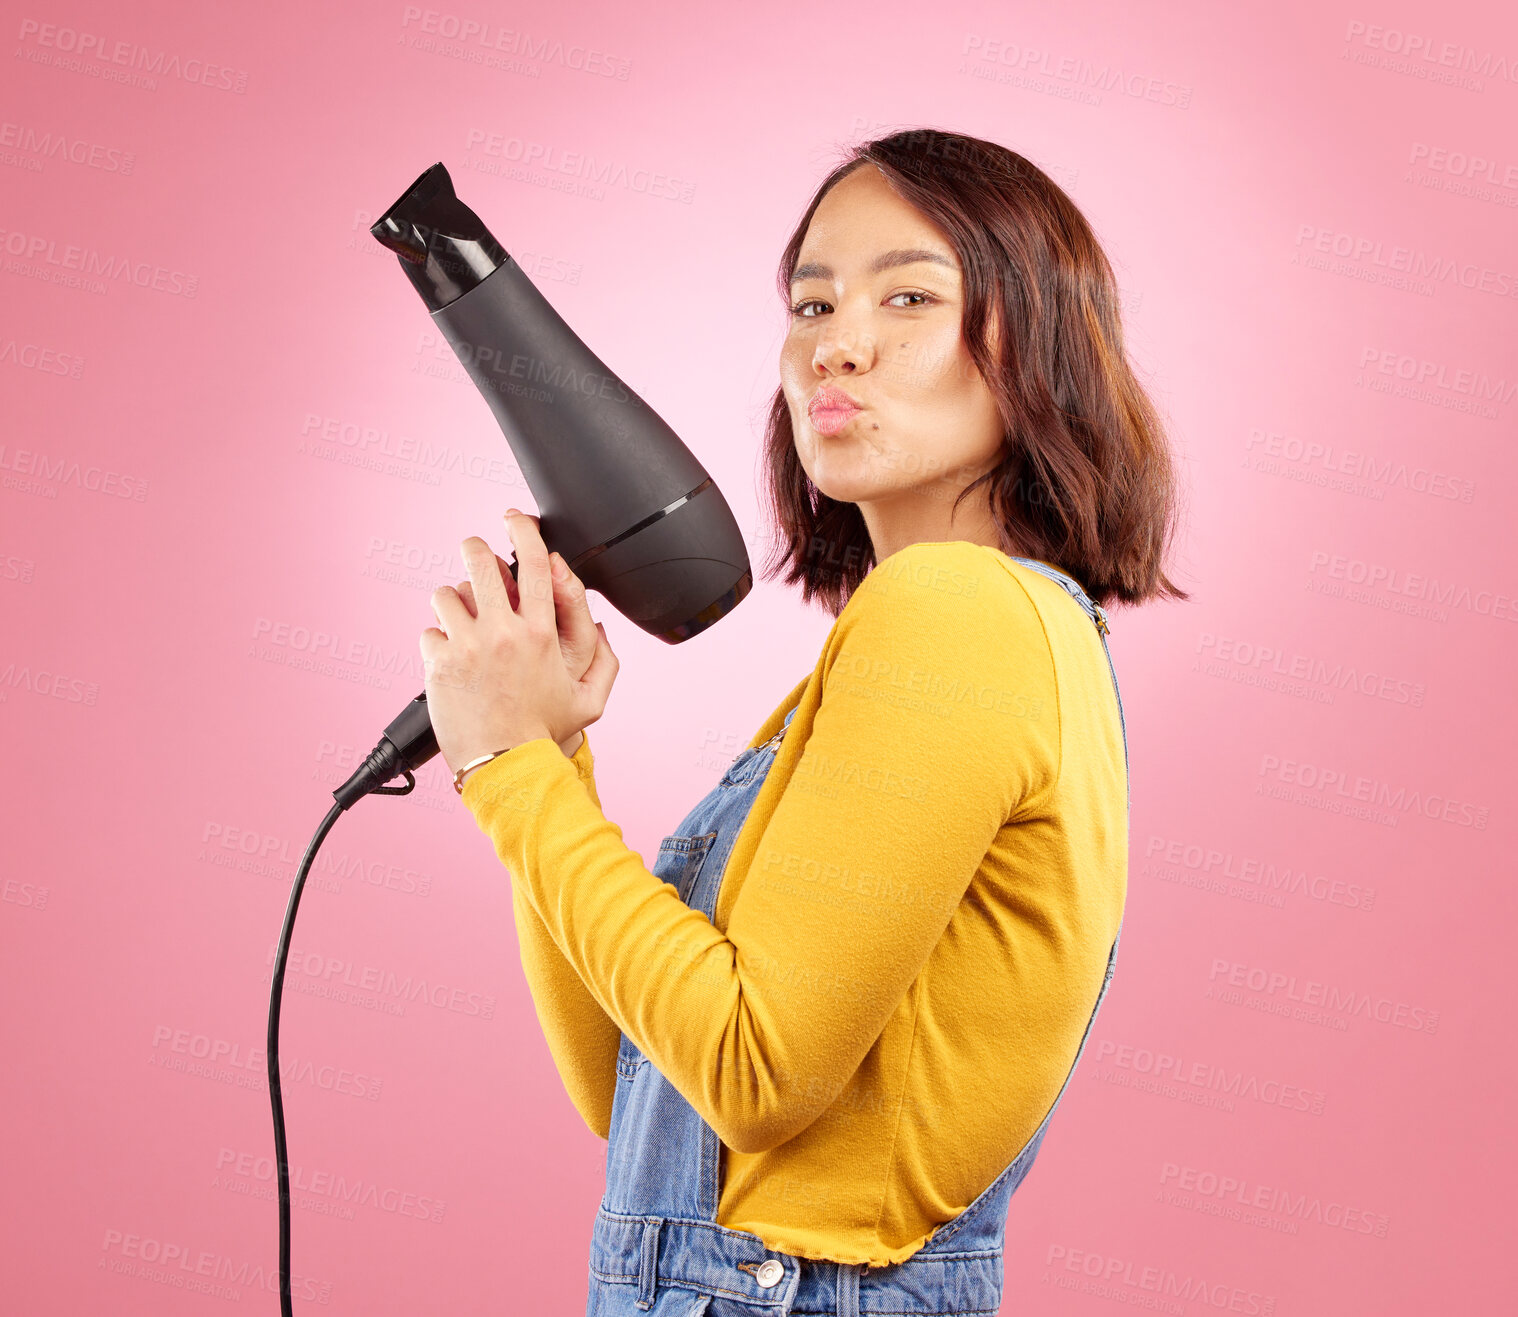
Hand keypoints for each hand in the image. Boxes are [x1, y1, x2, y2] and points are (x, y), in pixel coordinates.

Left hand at [421, 509, 617, 779]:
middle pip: (479, 562)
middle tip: (474, 554)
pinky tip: (450, 661)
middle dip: (474, 549)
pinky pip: (429, 632)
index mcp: (541, 634)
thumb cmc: (544, 736)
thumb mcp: (589, 701)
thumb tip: (600, 629)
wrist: (506, 767)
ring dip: (452, 601)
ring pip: (445, 593)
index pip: (533, 563)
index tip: (514, 519)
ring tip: (460, 620)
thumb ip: (604, 662)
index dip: (523, 530)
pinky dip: (437, 642)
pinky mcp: (439, 664)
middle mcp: (503, 632)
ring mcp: (467, 646)